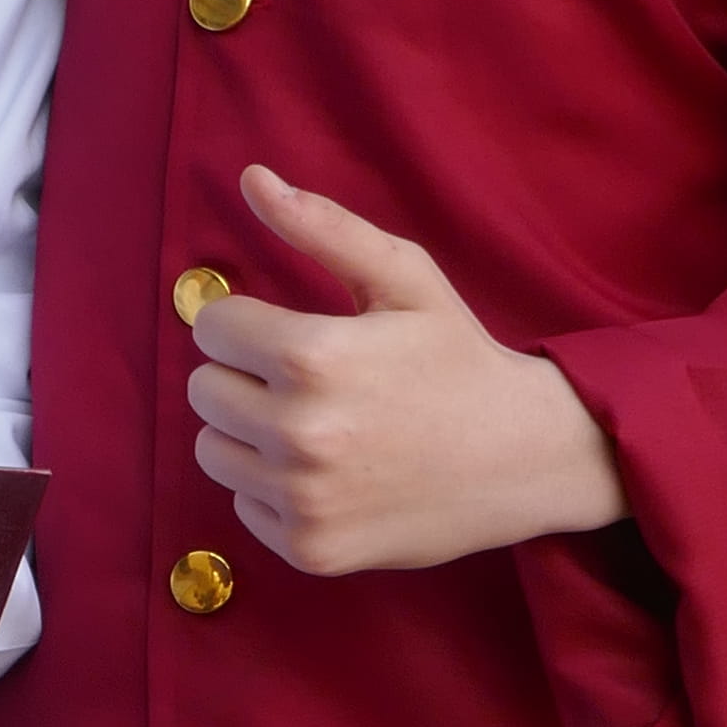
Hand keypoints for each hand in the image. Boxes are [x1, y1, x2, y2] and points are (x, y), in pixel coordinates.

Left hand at [186, 165, 625, 574]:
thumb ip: (323, 228)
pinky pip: (243, 504)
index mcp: (313, 357)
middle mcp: (298, 434)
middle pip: (203, 390)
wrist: (522, 458)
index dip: (247, 324)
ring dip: (248, 434)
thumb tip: (252, 179)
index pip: (211, 329)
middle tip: (308, 382)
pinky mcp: (308, 548)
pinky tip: (329, 473)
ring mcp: (302, 498)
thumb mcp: (405, 279)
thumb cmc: (458, 360)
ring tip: (314, 425)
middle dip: (244, 377)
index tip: (288, 334)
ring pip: (212, 450)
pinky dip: (272, 488)